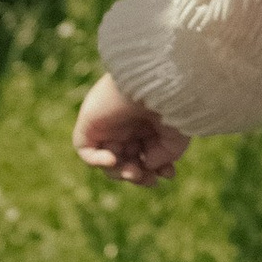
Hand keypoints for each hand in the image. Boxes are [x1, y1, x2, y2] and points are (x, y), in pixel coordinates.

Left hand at [74, 70, 191, 186]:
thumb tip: (147, 165)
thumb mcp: (176, 137)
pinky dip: (97, 161)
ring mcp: (107, 124)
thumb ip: (163, 156)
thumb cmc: (172, 104)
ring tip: (133, 171)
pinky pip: (85, 151)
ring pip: (107, 160)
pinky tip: (113, 160)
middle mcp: (127, 123)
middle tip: (149, 180)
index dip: (156, 168)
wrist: (156, 80)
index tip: (168, 174)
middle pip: (126, 160)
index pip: (146, 152)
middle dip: (138, 175)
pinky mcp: (90, 122)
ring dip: (120, 172)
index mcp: (149, 122)